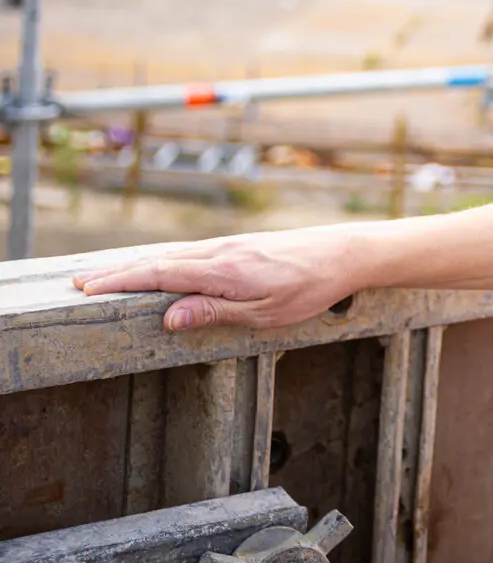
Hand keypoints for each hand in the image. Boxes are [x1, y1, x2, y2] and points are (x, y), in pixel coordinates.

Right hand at [71, 226, 367, 331]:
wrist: (343, 254)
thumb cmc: (308, 288)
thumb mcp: (264, 312)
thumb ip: (215, 312)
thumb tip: (168, 317)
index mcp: (221, 271)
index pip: (158, 275)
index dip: (120, 282)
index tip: (87, 290)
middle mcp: (220, 253)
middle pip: (157, 262)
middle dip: (116, 273)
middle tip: (77, 284)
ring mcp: (229, 246)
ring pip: (172, 256)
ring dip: (136, 265)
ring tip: (104, 276)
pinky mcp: (239, 246)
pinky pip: (190, 253)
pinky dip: (163, 260)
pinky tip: (155, 267)